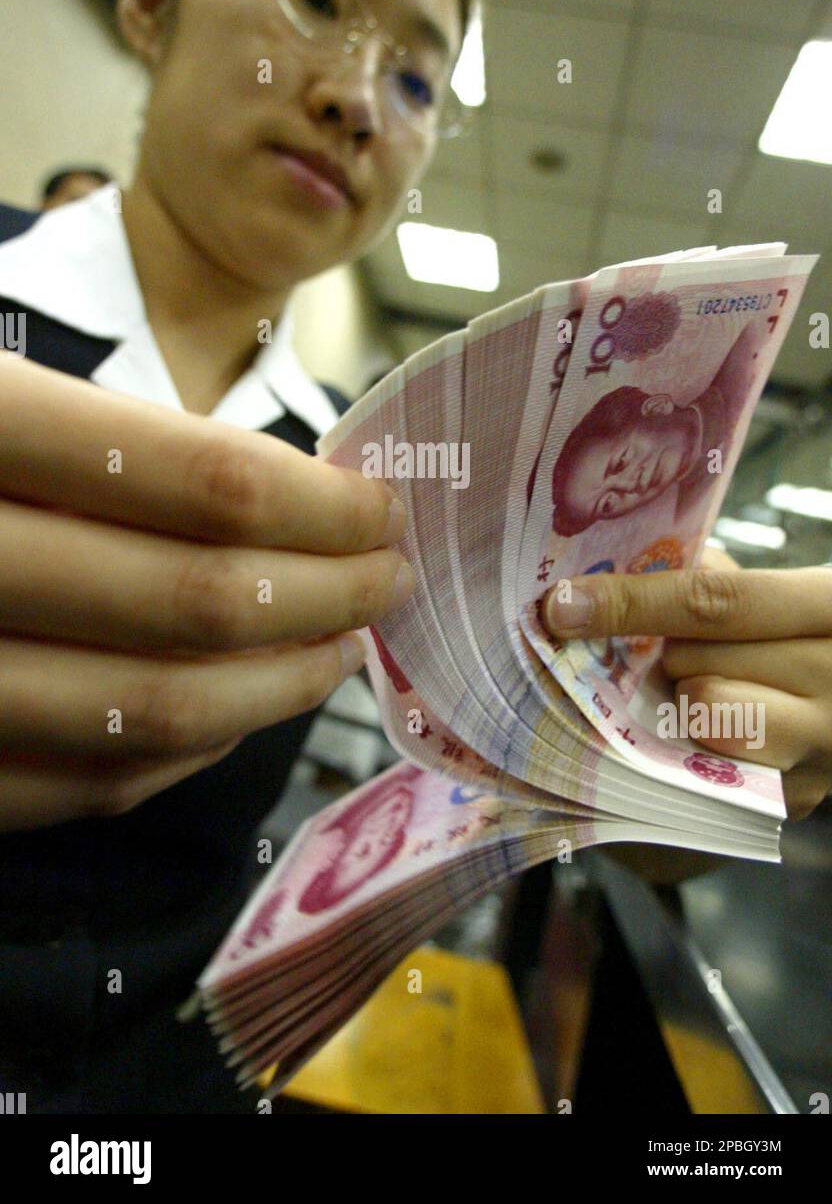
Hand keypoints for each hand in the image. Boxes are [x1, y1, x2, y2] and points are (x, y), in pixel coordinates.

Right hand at [0, 354, 413, 830]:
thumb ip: (104, 431)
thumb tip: (286, 493)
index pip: (197, 484)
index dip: (318, 505)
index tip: (382, 507)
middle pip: (196, 603)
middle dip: (326, 592)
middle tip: (388, 575)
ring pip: (150, 710)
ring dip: (277, 685)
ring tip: (340, 643)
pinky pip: (80, 782)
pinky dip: (182, 752)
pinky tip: (237, 713)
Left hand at [542, 546, 831, 820]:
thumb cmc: (795, 637)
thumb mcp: (772, 593)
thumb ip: (713, 580)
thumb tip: (616, 578)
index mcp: (829, 604)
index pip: (715, 602)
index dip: (634, 601)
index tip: (565, 605)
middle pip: (697, 658)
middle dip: (668, 653)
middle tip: (678, 650)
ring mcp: (822, 743)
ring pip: (703, 709)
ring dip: (687, 696)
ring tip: (710, 687)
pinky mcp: (798, 794)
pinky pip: (710, 761)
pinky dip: (698, 740)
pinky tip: (718, 730)